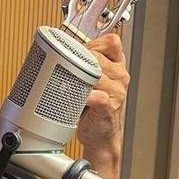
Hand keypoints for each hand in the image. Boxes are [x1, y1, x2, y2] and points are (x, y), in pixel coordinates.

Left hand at [75, 33, 130, 152]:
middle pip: (99, 56)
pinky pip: (96, 95)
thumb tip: (58, 54)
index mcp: (117, 67)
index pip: (112, 42)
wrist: (101, 136)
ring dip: (78, 77)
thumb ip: (84, 67)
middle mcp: (120, 77)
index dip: (94, 43)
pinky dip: (84, 95)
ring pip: (96, 73)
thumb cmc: (94, 109)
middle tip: (68, 69)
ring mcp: (116, 92)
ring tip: (69, 84)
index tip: (79, 50)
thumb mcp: (93, 83)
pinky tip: (76, 97)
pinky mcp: (108, 107)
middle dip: (80, 61)